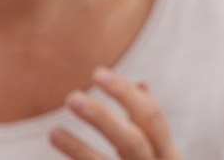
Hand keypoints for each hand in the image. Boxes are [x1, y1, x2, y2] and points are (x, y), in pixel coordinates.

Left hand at [49, 67, 180, 159]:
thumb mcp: (161, 158)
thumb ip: (150, 129)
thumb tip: (142, 84)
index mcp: (169, 158)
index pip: (152, 119)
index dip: (126, 94)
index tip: (97, 72)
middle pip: (133, 143)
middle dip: (103, 118)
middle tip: (72, 97)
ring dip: (80, 151)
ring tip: (53, 133)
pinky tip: (60, 147)